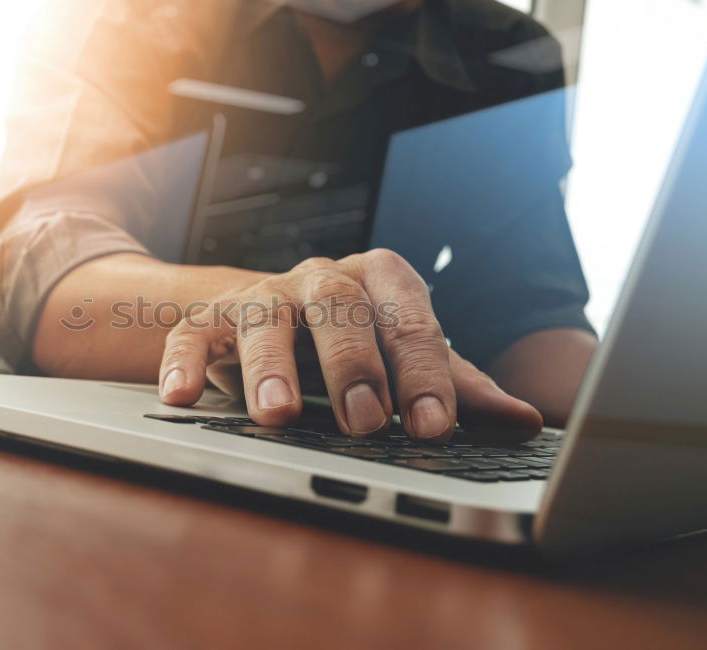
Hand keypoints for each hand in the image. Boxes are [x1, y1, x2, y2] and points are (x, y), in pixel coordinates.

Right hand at [158, 249, 542, 442]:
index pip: (408, 320)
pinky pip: (190, 332)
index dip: (422, 374)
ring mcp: (263, 296)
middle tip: (363, 421)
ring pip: (263, 317)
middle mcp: (320, 279)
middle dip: (350, 362)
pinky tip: (180, 399)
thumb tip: (526, 423)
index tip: (432, 427)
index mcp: (379, 281)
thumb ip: (457, 387)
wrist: (278, 315)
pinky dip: (183, 363)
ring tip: (273, 418)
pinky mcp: (210, 318)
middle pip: (336, 304)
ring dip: (267, 366)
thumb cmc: (354, 341)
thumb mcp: (405, 358)